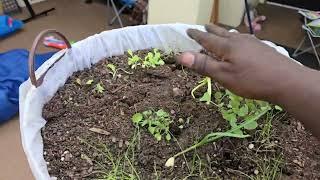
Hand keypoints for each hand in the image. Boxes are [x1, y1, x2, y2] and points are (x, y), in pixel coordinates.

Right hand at [177, 24, 305, 101]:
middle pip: (221, 33)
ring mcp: (252, 43)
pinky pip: (244, 39)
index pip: (207, 39)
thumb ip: (204, 65)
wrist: (286, 81)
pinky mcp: (262, 48)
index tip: (188, 30)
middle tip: (204, 26)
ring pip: (234, 34)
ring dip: (224, 32)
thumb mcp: (224, 76)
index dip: (197, 36)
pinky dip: (237, 38)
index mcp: (227, 47)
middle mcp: (239, 41)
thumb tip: (181, 55)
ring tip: (221, 32)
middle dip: (211, 30)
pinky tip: (242, 42)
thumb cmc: (251, 80)